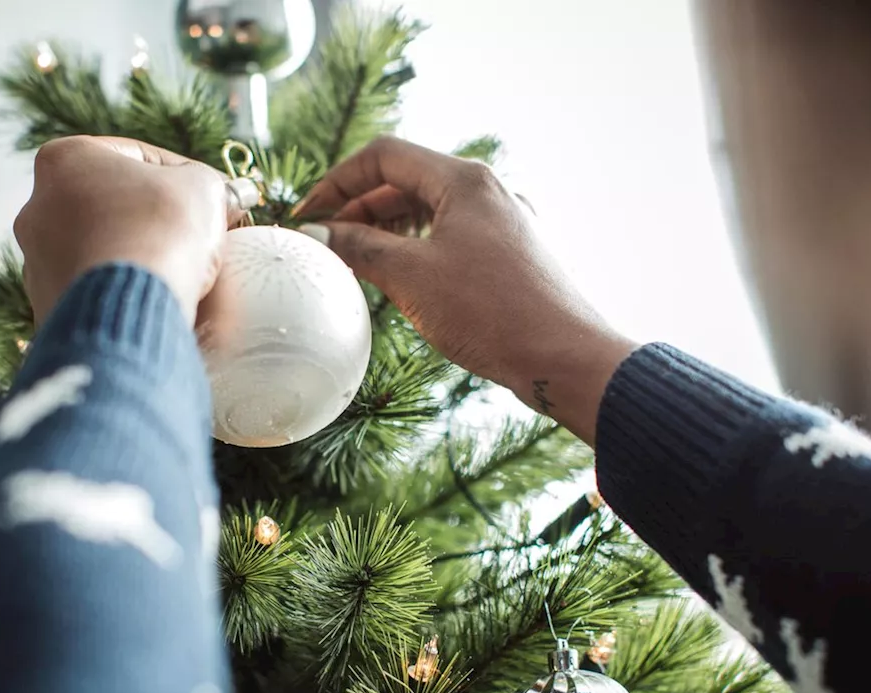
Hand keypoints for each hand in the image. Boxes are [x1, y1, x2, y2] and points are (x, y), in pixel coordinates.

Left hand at [13, 136, 237, 326]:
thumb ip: (211, 183)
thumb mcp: (203, 187)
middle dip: (158, 220)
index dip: (186, 176)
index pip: (140, 157)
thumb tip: (227, 197)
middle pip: (117, 206)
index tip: (214, 199)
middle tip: (200, 237)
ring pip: (106, 250)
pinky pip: (98, 291)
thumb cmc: (163, 231)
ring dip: (141, 256)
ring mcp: (36, 262)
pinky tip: (158, 299)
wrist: (132, 308)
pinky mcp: (46, 307)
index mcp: (64, 159)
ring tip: (182, 273)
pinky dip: (126, 291)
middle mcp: (36, 207)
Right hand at [295, 137, 637, 444]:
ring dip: (385, 229)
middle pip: (405, 181)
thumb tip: (319, 234)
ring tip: (353, 260)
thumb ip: (359, 247)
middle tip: (324, 244)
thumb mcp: (410, 277)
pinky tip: (398, 277)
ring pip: (428, 210)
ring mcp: (503, 222)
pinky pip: (450, 236)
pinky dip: (415, 248)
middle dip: (358, 208)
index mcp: (464, 180)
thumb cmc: (490, 313)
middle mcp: (488, 190)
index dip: (336, 182)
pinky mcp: (510, 253)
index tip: (307, 215)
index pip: (383, 156)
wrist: (563, 358)